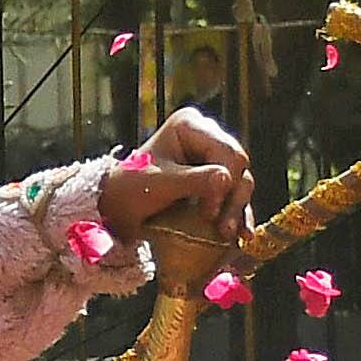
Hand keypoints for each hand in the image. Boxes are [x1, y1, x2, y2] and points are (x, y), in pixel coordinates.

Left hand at [101, 107, 252, 250]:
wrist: (117, 209)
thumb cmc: (130, 189)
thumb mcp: (159, 184)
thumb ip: (194, 181)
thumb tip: (228, 179)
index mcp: (190, 126)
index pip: (226, 151)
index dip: (225, 182)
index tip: (208, 213)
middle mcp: (206, 136)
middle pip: (238, 166)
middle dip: (233, 198)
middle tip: (222, 228)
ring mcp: (212, 158)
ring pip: (241, 181)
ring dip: (237, 209)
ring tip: (228, 234)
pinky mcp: (215, 180)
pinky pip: (235, 195)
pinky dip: (238, 214)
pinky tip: (242, 234)